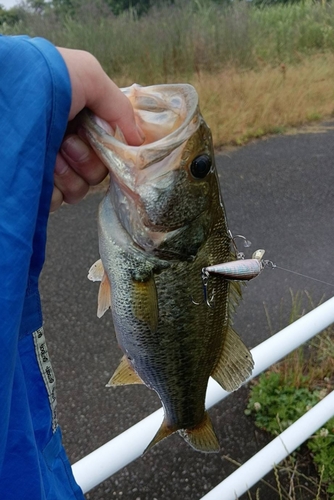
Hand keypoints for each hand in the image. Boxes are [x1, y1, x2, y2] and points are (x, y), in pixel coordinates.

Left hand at [51, 48, 143, 211]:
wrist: (7, 96)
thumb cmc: (45, 80)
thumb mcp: (89, 76)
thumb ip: (120, 107)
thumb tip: (137, 140)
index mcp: (80, 123)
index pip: (108, 151)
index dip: (108, 151)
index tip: (96, 139)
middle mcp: (65, 145)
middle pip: (96, 174)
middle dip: (87, 162)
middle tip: (67, 144)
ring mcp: (49, 167)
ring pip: (78, 190)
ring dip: (70, 177)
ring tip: (52, 156)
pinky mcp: (35, 187)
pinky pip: (57, 202)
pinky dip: (53, 193)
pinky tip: (43, 174)